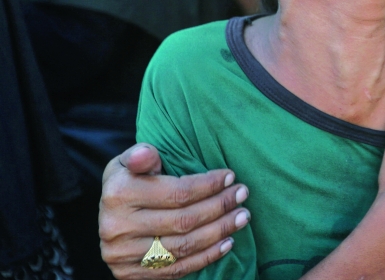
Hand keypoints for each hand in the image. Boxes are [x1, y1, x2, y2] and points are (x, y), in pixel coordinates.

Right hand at [99, 143, 250, 279]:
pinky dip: (207, 256)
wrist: (107, 218)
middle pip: (184, 221)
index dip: (208, 185)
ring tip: (242, 217)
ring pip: (184, 246)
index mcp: (119, 195)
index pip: (176, 193)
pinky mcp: (132, 274)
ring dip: (220, 231)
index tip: (230, 176)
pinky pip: (177, 269)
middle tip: (242, 194)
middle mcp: (118, 228)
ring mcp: (124, 256)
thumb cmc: (128, 181)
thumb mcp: (128, 161)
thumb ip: (142, 155)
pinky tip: (227, 242)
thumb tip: (146, 153)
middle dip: (220, 207)